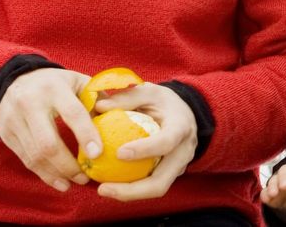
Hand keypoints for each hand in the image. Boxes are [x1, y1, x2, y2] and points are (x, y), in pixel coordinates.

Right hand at [0, 67, 97, 191]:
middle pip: (48, 143)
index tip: (98, 154)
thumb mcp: (76, 81)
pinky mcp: (6, 133)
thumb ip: (97, 98)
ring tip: (74, 183)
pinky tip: (58, 181)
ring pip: (35, 155)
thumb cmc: (55, 83)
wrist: (13, 80)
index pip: (72, 113)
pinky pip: (25, 159)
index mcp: (54, 88)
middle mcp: (31, 104)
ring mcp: (15, 120)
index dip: (86, 135)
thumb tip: (119, 119)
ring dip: (56, 174)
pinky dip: (43, 173)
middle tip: (85, 178)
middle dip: (68, 165)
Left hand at [92, 82, 197, 200]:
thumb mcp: (150, 91)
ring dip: (128, 194)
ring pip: (156, 189)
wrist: (186, 114)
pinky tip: (109, 184)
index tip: (119, 153)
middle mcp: (183, 152)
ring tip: (102, 189)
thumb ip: (127, 98)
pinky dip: (130, 188)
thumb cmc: (164, 102)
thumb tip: (99, 107)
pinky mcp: (170, 174)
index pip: (167, 142)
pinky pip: (150, 186)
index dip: (145, 150)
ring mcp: (178, 167)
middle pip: (161, 182)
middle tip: (103, 188)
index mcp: (181, 127)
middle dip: (132, 191)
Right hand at [260, 163, 285, 218]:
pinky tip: (266, 199)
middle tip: (283, 187)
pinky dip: (264, 194)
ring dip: (272, 185)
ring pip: (274, 178)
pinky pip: (265, 190)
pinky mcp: (271, 193)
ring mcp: (279, 184)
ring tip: (273, 194)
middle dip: (283, 177)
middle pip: (285, 170)